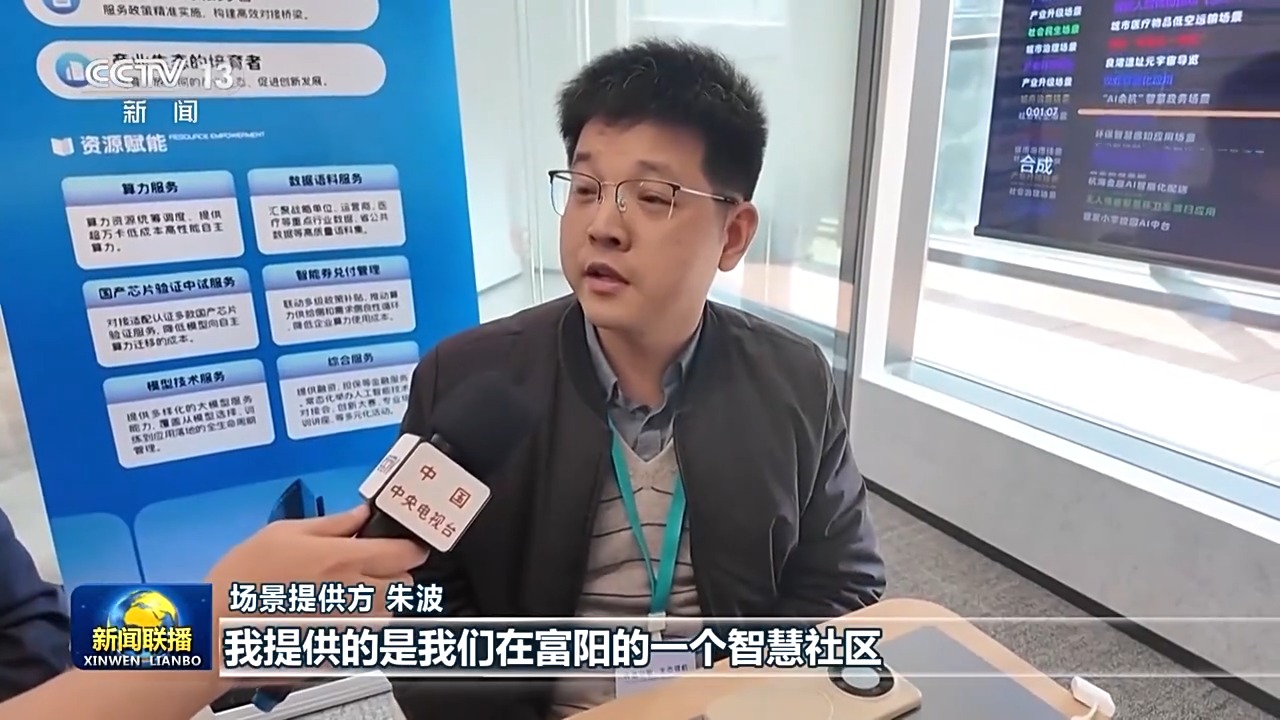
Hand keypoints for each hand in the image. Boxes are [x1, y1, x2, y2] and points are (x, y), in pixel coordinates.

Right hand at [206, 504, 427, 617]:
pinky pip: (367, 638)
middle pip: (405, 585)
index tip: (404, 544)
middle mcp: (356, 596)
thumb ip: (333, 524)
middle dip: (394, 573)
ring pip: (390, 613)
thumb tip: (362, 514)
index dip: (410, 547)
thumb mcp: (285, 532)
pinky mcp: (338, 652)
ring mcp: (349, 628)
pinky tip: (332, 617)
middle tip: (369, 567)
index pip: (407, 554)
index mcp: (345, 560)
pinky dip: (360, 627)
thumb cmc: (243, 577)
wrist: (215, 630)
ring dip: (380, 602)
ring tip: (348, 594)